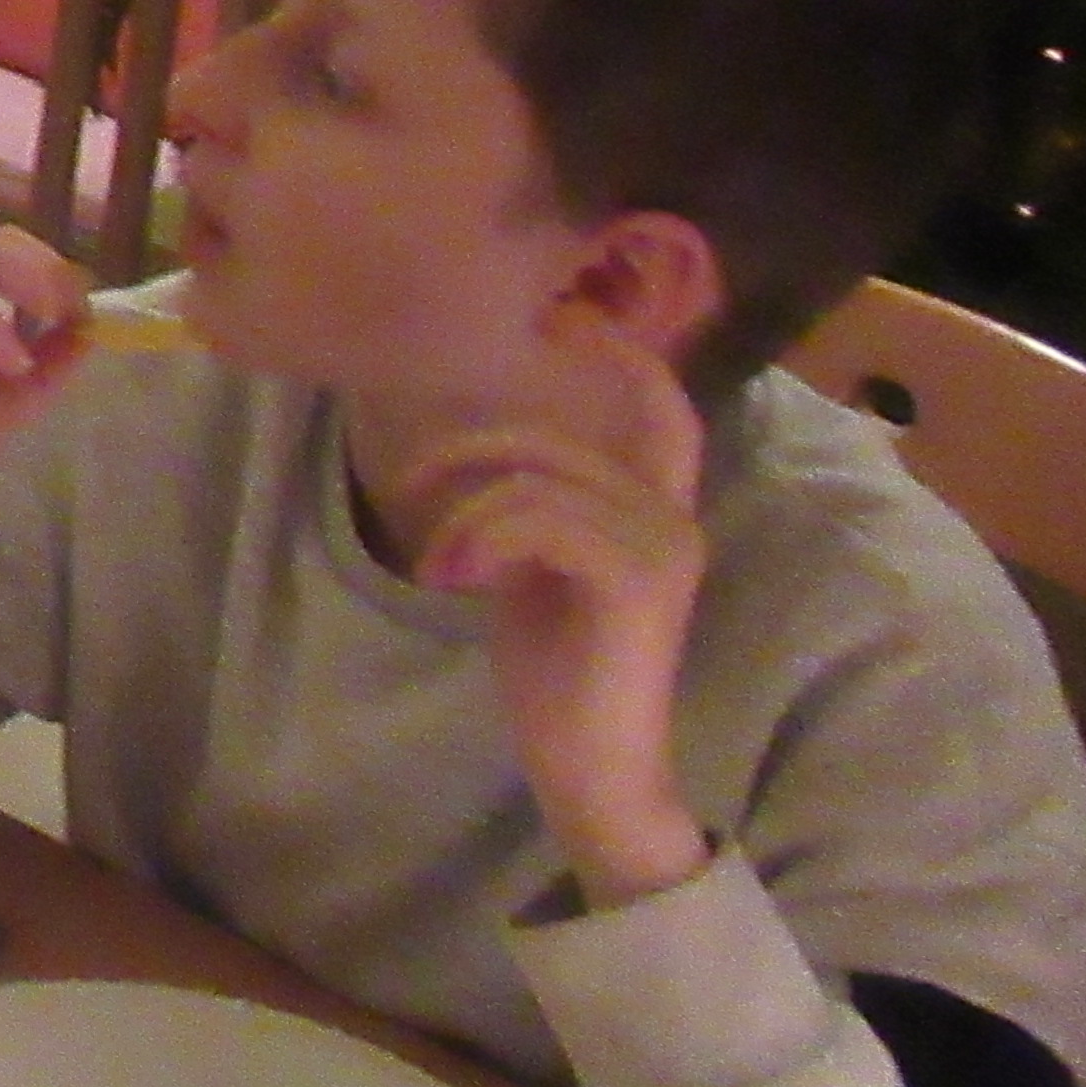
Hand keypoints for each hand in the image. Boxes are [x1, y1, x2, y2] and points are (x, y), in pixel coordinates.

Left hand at [397, 316, 715, 902]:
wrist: (594, 770)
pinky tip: (452, 580)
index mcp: (655, 513)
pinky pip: (541, 520)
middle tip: (411, 484)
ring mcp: (664, 550)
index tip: (558, 317)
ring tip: (438, 568)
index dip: (622, 356)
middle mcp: (674, 520)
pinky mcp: (638, 584)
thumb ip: (536, 508)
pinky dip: (480, 540)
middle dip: (473, 445)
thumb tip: (483, 452)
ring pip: (537, 482)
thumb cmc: (559, 673)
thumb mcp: (539, 570)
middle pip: (560, 440)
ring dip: (463, 517)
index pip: (661, 411)